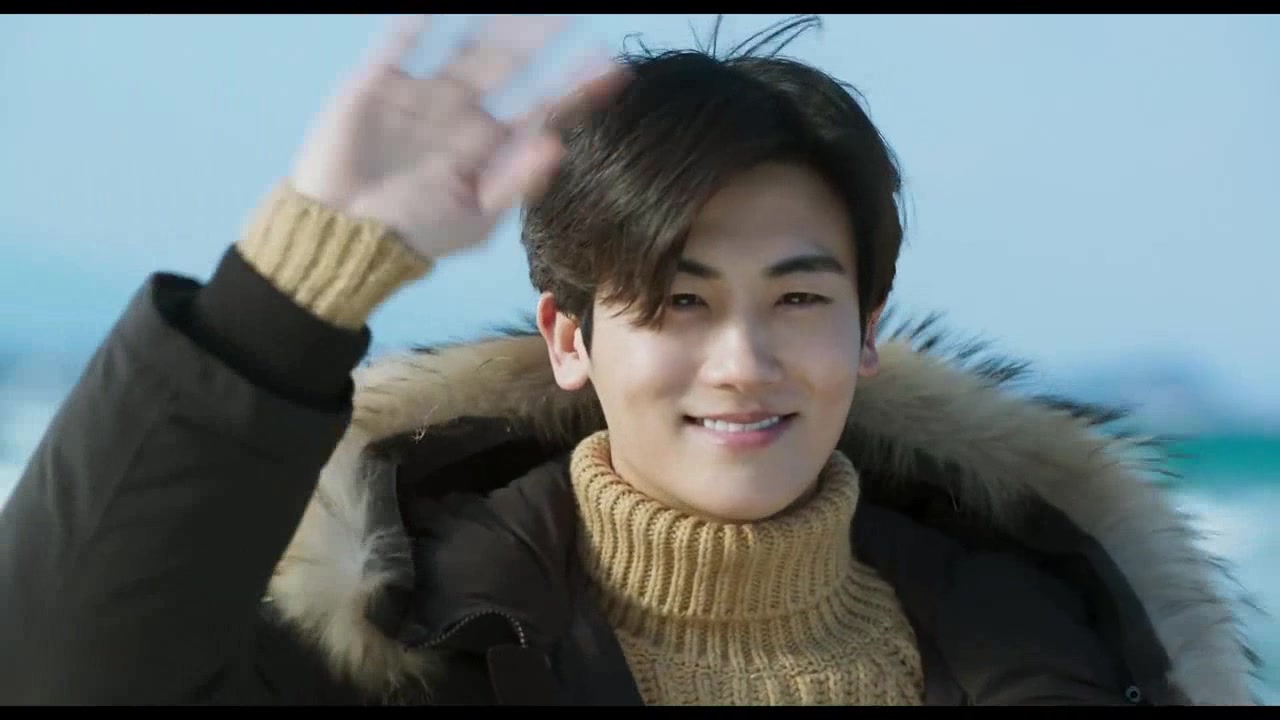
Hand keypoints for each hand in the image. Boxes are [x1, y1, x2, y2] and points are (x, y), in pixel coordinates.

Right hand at [289, 15, 627, 260]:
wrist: (342, 238)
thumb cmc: (414, 235)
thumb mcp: (474, 219)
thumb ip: (515, 181)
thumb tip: (557, 145)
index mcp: (487, 145)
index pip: (538, 107)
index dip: (573, 87)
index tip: (612, 67)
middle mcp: (460, 113)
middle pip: (508, 67)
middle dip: (540, 41)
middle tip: (573, 16)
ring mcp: (420, 95)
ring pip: (465, 48)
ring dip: (494, 25)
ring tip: (524, 7)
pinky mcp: (377, 85)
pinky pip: (400, 45)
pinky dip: (416, 23)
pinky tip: (438, 5)